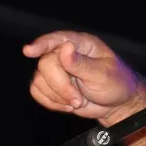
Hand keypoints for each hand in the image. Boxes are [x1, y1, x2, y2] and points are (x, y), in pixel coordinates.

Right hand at [23, 31, 145, 126]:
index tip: (28, 51)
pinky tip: (67, 105)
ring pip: (38, 80)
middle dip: (60, 86)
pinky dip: (51, 102)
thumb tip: (65, 49)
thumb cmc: (116, 84)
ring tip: (77, 101)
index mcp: (81, 44)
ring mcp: (57, 69)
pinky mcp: (51, 85)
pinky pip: (36, 91)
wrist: (116, 104)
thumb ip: (82, 63)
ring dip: (57, 97)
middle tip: (78, 99)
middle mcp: (65, 53)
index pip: (58, 39)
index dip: (42, 44)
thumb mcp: (103, 74)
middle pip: (45, 64)